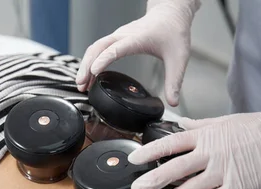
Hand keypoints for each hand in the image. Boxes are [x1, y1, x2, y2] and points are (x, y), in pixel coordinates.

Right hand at [75, 0, 200, 105]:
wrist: (170, 14)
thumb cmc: (173, 31)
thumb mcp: (179, 58)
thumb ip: (175, 81)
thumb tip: (173, 102)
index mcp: (138, 38)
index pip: (116, 48)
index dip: (104, 59)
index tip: (94, 71)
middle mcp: (124, 36)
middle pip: (98, 48)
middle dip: (87, 65)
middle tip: (81, 84)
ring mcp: (118, 37)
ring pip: (95, 48)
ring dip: (86, 64)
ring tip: (82, 84)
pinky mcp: (116, 40)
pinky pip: (98, 49)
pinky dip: (90, 62)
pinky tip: (89, 77)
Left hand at [128, 98, 260, 188]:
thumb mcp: (226, 120)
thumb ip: (200, 124)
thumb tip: (181, 123)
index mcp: (207, 136)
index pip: (171, 143)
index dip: (149, 152)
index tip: (134, 159)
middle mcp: (211, 153)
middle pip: (174, 169)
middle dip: (152, 180)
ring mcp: (224, 171)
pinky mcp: (238, 187)